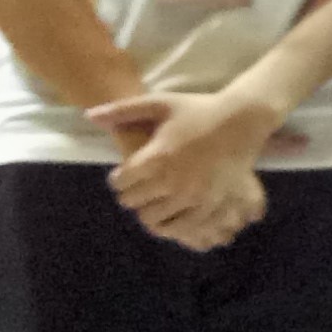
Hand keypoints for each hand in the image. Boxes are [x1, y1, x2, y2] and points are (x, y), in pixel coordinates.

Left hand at [93, 87, 294, 246]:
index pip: (121, 183)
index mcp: (156, 156)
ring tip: (155, 201)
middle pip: (134, 203)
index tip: (126, 175)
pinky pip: (181, 228)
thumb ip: (122, 110)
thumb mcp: (159, 103)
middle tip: (140, 188)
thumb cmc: (197, 110)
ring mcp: (192, 196)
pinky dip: (172, 224)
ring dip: (150, 212)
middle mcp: (172, 180)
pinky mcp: (210, 206)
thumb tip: (89, 115)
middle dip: (133, 196)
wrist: (241, 120)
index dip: (119, 180)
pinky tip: (174, 211)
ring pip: (154, 220)